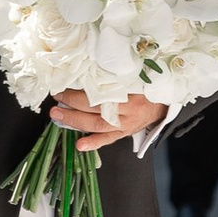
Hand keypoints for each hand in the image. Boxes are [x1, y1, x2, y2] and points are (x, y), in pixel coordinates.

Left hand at [49, 87, 167, 151]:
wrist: (160, 106)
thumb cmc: (145, 90)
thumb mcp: (134, 79)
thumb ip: (115, 78)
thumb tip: (87, 71)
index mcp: (130, 93)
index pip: (102, 91)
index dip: (83, 88)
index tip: (66, 83)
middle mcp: (128, 111)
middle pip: (97, 108)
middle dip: (73, 103)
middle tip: (57, 98)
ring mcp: (125, 125)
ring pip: (98, 125)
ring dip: (75, 121)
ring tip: (58, 116)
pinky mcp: (123, 134)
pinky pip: (107, 140)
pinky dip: (93, 143)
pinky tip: (79, 145)